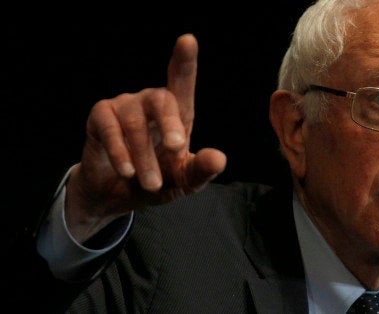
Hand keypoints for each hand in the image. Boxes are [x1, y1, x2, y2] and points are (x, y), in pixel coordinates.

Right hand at [64, 34, 226, 241]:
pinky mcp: (101, 117)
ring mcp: (124, 106)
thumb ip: (201, 171)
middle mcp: (151, 102)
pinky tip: (127, 171)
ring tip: (151, 184)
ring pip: (135, 123)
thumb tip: (220, 159)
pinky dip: (120, 152)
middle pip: (162, 100)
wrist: (116, 195)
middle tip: (176, 148)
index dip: (184, 60)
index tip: (188, 40)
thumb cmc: (158, 181)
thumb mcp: (183, 181)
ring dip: (144, 155)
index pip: (182, 81)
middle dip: (170, 124)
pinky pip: (110, 129)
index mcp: (177, 113)